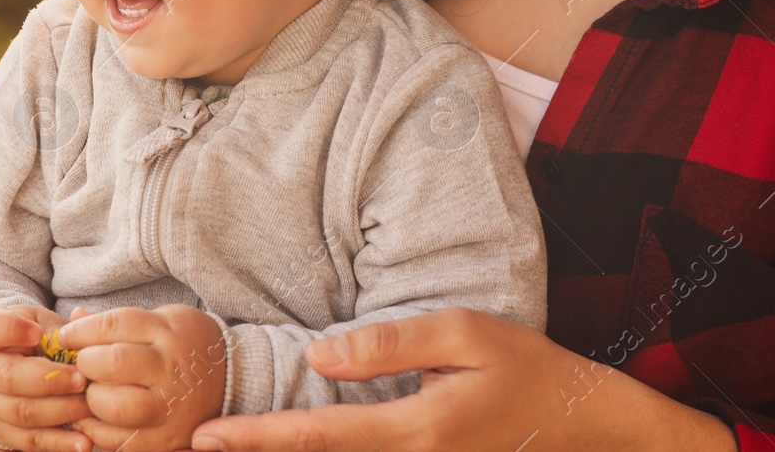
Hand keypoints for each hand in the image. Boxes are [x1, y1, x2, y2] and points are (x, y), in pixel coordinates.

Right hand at [0, 304, 96, 451]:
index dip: (11, 330)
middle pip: (8, 377)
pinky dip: (59, 443)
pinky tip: (83, 442)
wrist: (8, 363)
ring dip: (60, 411)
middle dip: (48, 380)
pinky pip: (30, 440)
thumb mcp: (40, 320)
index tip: (37, 332)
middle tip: (81, 379)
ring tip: (90, 406)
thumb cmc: (32, 335)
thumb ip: (59, 327)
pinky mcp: (1, 432)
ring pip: (21, 412)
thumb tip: (82, 332)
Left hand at [57, 305, 225, 451]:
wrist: (233, 379)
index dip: (81, 331)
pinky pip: (121, 442)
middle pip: (113, 364)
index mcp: (167, 332)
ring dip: (90, 401)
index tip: (65, 336)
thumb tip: (74, 318)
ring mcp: (170, 407)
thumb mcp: (160, 320)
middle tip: (81, 367)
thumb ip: (116, 323)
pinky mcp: (167, 440)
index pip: (114, 325)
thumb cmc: (186, 345)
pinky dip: (98, 431)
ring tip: (90, 393)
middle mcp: (170, 369)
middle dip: (85, 364)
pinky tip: (94, 419)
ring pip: (116, 407)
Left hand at [184, 309, 736, 451]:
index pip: (317, 438)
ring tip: (232, 451)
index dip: (257, 440)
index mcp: (415, 430)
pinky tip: (296, 449)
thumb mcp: (461, 334)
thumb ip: (387, 345)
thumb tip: (318, 354)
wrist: (581, 423)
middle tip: (193, 448)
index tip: (206, 437)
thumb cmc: (522, 367)